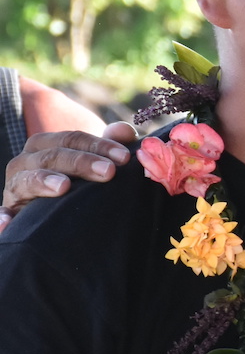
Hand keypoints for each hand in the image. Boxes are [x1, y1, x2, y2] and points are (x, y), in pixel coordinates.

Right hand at [0, 122, 134, 230]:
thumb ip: (109, 144)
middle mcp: (26, 162)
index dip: (98, 144)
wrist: (55, 210)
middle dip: (80, 162)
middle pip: (51, 156)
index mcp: (45, 145)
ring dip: (43, 181)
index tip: (124, 156)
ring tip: (64, 186)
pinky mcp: (10, 211)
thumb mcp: (94, 160)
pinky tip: (8, 222)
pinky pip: (3, 213)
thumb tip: (125, 131)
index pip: (70, 139)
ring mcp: (15, 187)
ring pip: (26, 180)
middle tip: (109, 172)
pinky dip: (3, 217)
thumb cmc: (79, 179)